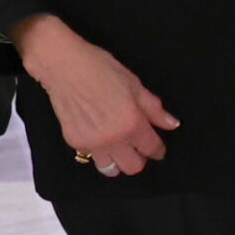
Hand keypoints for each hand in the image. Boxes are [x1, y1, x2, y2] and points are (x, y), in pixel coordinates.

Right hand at [11, 15, 179, 176]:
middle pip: (133, 167)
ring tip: (117, 146)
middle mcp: (112, 138)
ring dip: (117, 160)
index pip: (152, 149)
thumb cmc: (99, 68)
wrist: (63, 65)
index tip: (158, 148)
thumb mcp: (134, 83)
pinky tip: (98, 134)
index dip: (158, 149)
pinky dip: (98, 151)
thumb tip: (171, 124)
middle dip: (139, 158)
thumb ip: (153, 108)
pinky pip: (91, 157)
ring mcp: (92, 143)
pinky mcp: (74, 142)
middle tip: (137, 146)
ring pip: (110, 169)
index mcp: (131, 123)